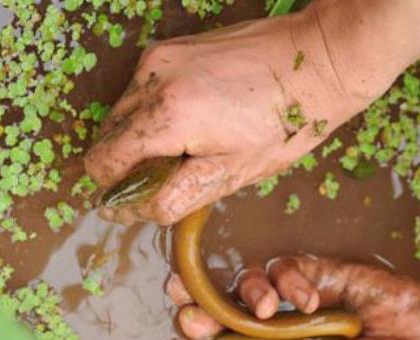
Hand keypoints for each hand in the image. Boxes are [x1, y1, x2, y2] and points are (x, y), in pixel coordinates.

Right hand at [85, 7, 379, 225]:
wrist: (316, 61)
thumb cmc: (284, 123)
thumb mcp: (232, 173)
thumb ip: (174, 196)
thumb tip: (131, 211)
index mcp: (167, 116)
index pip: (103, 162)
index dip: (117, 190)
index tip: (145, 197)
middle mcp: (152, 79)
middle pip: (106, 137)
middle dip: (130, 164)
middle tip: (177, 172)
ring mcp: (158, 57)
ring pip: (121, 113)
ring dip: (142, 138)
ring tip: (191, 144)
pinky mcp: (169, 47)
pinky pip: (141, 90)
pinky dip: (154, 113)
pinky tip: (195, 119)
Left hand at [166, 255, 419, 339]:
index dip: (200, 332)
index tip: (183, 322)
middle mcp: (283, 330)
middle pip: (227, 307)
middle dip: (200, 297)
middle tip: (178, 290)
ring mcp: (302, 298)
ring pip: (252, 281)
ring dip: (249, 291)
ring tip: (267, 309)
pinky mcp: (324, 271)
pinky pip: (289, 266)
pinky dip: (291, 279)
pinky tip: (311, 299)